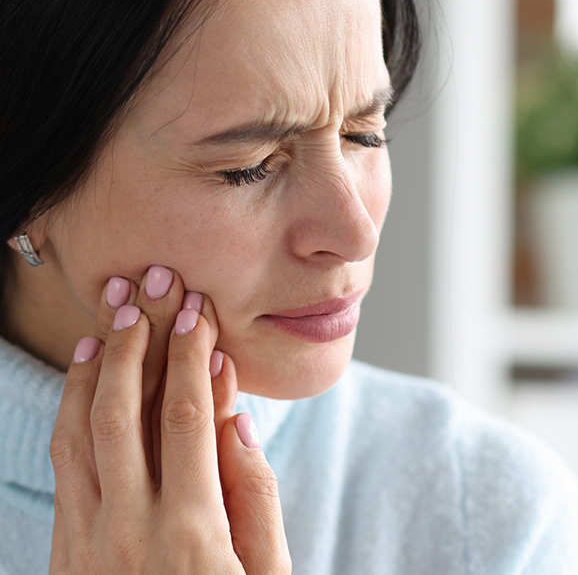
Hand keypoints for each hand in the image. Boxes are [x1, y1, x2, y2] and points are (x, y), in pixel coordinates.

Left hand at [49, 266, 291, 573]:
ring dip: (95, 364)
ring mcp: (87, 541)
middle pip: (126, 409)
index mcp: (193, 535)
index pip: (187, 416)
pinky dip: (70, 408)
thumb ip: (255, 497)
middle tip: (151, 287)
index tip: (197, 311)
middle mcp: (130, 530)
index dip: (190, 355)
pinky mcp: (65, 550)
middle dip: (139, 339)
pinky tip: (81, 373)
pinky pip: (63, 462)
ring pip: (81, 429)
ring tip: (112, 314)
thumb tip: (236, 418)